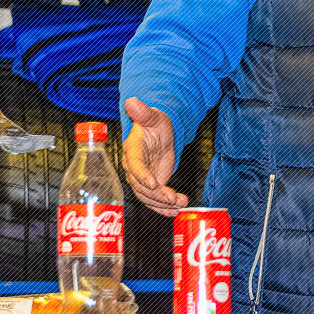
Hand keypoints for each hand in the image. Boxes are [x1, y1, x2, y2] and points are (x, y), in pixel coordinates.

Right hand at [122, 97, 186, 215]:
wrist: (157, 133)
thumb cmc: (153, 123)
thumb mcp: (151, 116)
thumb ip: (142, 112)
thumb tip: (132, 101)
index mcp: (132, 151)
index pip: (135, 166)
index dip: (143, 175)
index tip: (154, 183)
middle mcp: (133, 168)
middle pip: (142, 186)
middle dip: (158, 195)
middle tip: (174, 199)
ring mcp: (142, 178)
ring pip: (148, 196)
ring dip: (163, 204)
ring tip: (180, 205)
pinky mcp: (151, 184)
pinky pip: (154, 199)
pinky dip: (164, 207)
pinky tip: (175, 211)